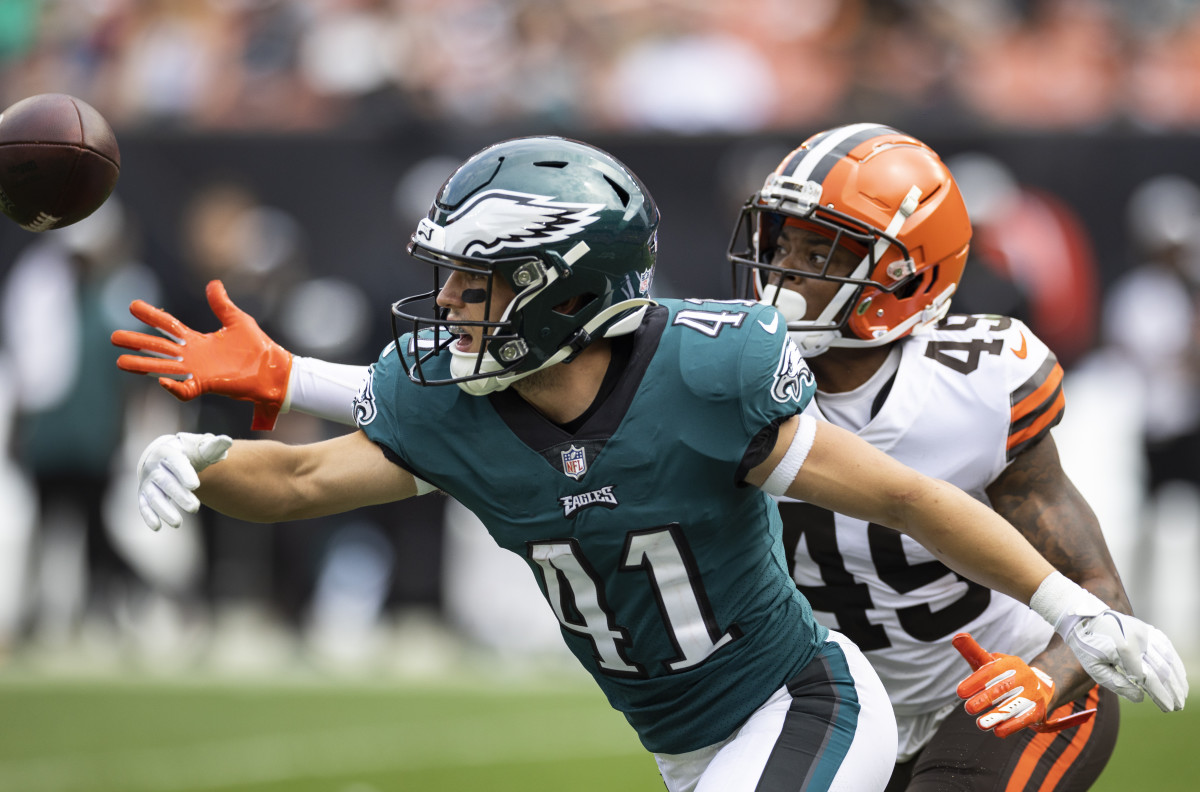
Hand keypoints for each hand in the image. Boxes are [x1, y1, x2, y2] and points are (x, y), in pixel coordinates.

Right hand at [111, 280, 291, 429]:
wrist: (275, 370)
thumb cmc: (258, 348)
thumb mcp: (237, 320)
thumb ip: (222, 304)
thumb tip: (213, 284)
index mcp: (198, 341)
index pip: (169, 326)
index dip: (151, 316)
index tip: (132, 305)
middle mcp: (193, 356)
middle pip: (158, 347)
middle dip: (136, 342)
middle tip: (113, 337)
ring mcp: (198, 371)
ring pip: (164, 368)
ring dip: (143, 365)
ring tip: (121, 361)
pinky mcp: (207, 384)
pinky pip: (184, 389)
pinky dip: (173, 386)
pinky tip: (161, 380)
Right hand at [137, 432, 231, 530]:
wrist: (167, 458)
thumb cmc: (190, 454)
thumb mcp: (200, 448)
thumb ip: (213, 447)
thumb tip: (227, 441)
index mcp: (169, 453)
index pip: (176, 462)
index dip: (185, 473)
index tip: (195, 486)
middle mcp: (155, 467)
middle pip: (166, 482)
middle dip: (179, 496)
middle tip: (195, 508)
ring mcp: (148, 481)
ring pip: (154, 497)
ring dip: (165, 510)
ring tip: (178, 523)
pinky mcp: (144, 494)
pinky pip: (144, 505)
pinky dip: (149, 516)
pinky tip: (157, 527)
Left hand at [953, 633, 1094, 736]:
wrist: (1039, 687)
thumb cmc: (1003, 675)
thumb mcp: (989, 663)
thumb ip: (972, 652)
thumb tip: (957, 637)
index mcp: (1009, 663)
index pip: (991, 671)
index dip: (974, 681)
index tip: (960, 692)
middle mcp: (1023, 676)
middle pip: (1002, 688)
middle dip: (984, 699)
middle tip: (968, 709)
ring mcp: (1033, 693)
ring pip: (1013, 705)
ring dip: (997, 715)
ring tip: (980, 724)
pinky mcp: (1039, 709)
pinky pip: (1025, 718)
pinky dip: (1012, 726)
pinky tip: (998, 732)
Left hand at [1031, 572, 1188, 711]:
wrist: (1083, 619)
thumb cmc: (1087, 647)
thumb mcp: (1095, 669)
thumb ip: (1117, 684)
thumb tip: (1141, 697)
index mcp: (1123, 649)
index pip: (1148, 678)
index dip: (1160, 695)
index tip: (1168, 708)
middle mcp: (1138, 638)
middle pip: (1162, 669)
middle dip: (1172, 690)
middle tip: (1178, 706)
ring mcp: (1143, 631)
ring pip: (1168, 658)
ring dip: (1177, 677)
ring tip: (1182, 694)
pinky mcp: (1145, 628)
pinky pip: (1165, 646)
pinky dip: (1174, 661)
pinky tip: (1179, 674)